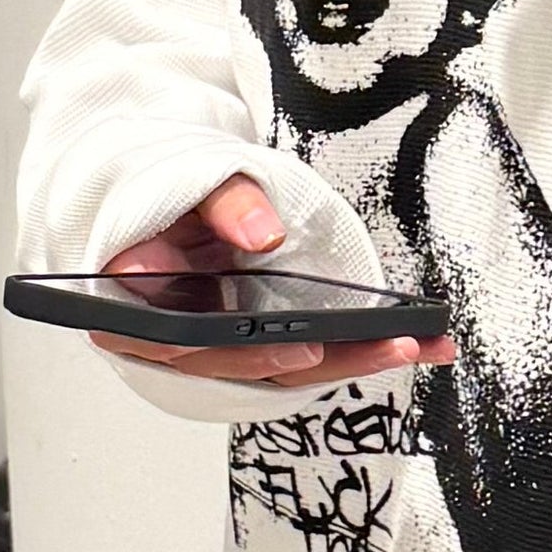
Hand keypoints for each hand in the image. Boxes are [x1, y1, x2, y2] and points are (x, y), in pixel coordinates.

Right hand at [94, 170, 454, 391]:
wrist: (166, 205)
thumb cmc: (171, 198)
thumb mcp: (191, 180)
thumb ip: (223, 202)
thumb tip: (260, 231)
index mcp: (138, 301)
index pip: (182, 341)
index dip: (243, 353)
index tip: (306, 346)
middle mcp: (174, 338)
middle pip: (250, 365)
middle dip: (327, 359)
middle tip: (383, 347)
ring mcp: (213, 350)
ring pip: (281, 370)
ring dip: (352, 361)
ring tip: (413, 344)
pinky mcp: (246, 350)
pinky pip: (297, 360)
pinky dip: (351, 354)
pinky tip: (406, 345)